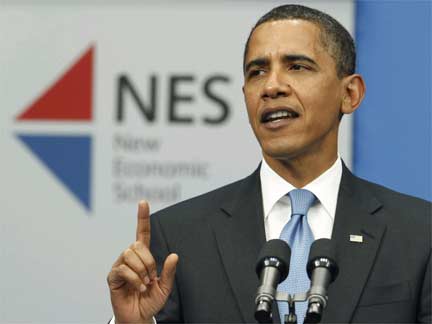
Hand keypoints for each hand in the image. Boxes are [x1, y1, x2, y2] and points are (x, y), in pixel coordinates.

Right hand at [107, 201, 178, 323]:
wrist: (138, 317)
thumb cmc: (150, 301)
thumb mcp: (165, 287)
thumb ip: (169, 272)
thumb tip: (174, 255)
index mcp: (143, 256)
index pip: (142, 232)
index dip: (142, 217)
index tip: (143, 202)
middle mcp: (130, 257)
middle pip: (137, 244)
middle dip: (148, 261)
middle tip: (151, 277)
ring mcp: (120, 265)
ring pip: (130, 254)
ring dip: (141, 270)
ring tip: (144, 284)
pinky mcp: (113, 276)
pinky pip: (123, 268)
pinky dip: (134, 278)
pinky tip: (138, 287)